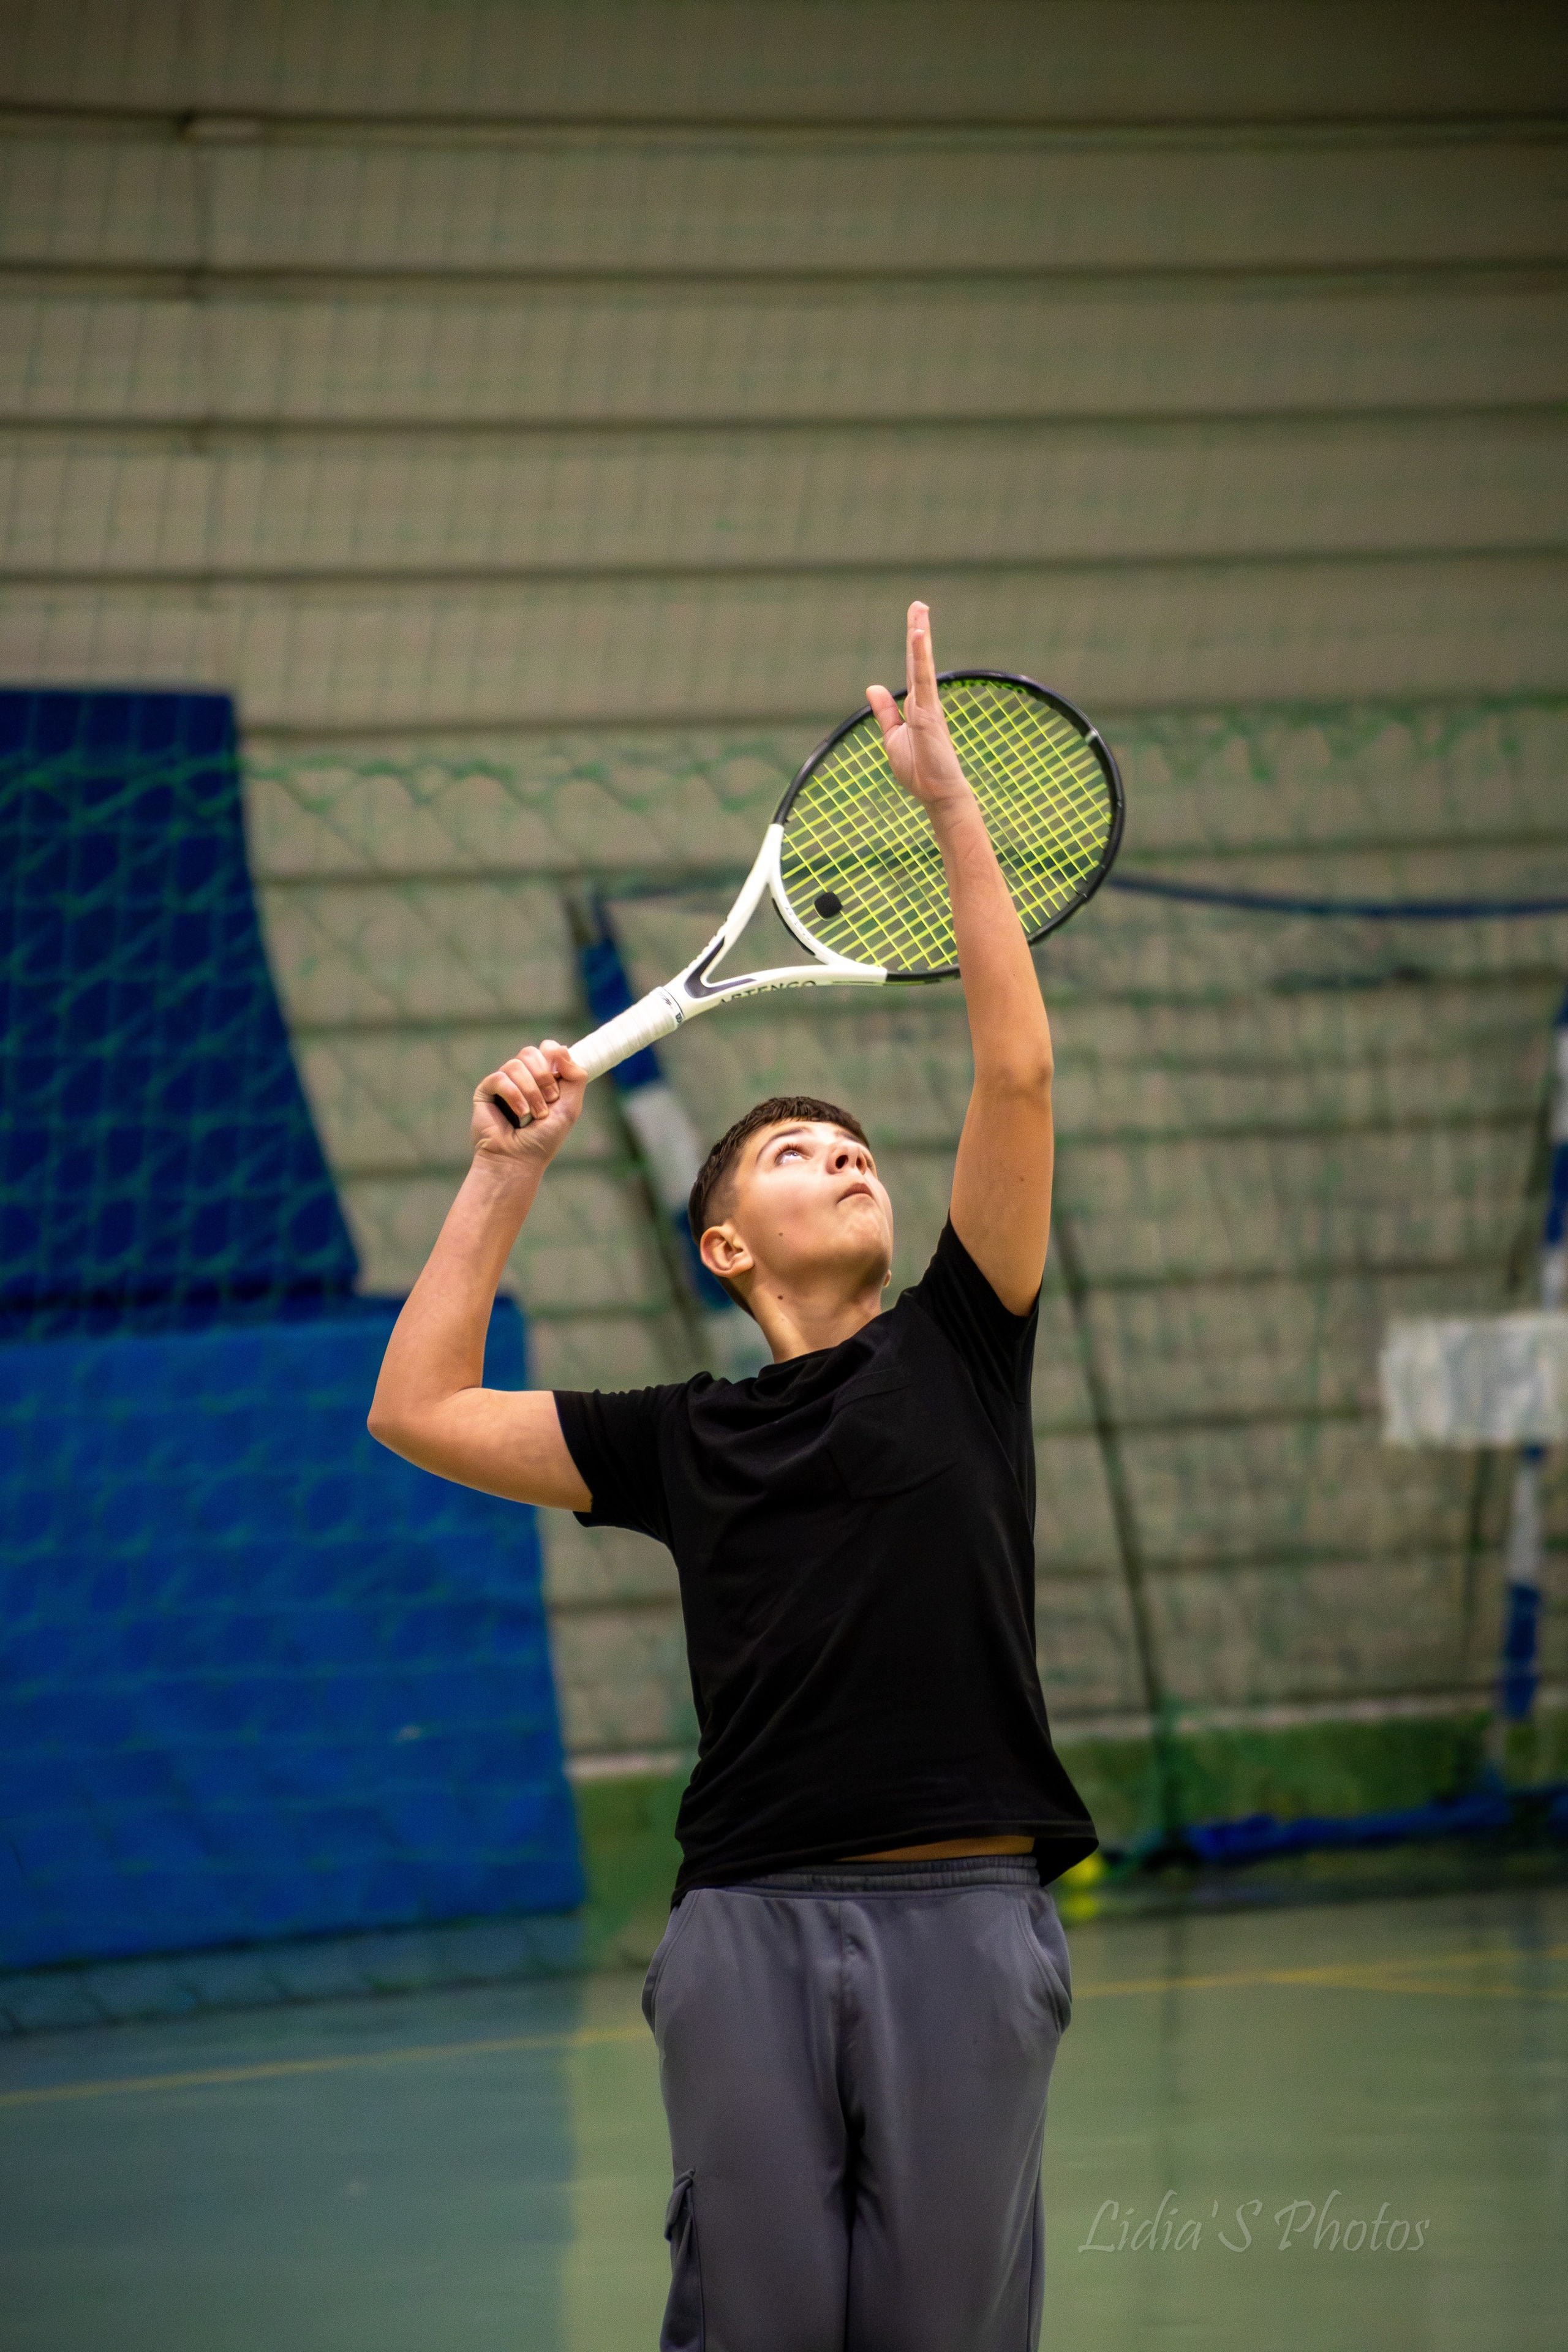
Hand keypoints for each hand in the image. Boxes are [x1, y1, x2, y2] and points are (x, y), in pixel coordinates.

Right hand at [471, 1040, 586, 1165]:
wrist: (519, 1160)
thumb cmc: (544, 1139)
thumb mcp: (570, 1107)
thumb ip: (575, 1076)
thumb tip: (562, 1048)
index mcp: (543, 1078)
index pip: (547, 1048)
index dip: (555, 1059)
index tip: (559, 1082)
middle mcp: (523, 1077)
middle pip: (531, 1052)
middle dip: (544, 1076)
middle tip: (550, 1101)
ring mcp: (503, 1083)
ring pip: (516, 1064)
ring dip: (530, 1090)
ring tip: (534, 1114)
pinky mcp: (486, 1091)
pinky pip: (500, 1078)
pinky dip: (514, 1095)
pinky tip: (519, 1114)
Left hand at [866, 601, 969, 810]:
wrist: (937, 793)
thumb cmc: (919, 770)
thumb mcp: (893, 737)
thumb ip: (885, 712)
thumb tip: (873, 687)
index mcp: (916, 705)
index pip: (911, 668)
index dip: (911, 646)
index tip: (915, 621)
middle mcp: (924, 700)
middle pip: (917, 659)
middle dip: (918, 630)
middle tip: (918, 605)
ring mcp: (928, 705)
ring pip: (921, 663)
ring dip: (920, 635)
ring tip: (919, 609)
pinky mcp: (928, 713)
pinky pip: (923, 679)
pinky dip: (920, 657)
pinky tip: (918, 637)